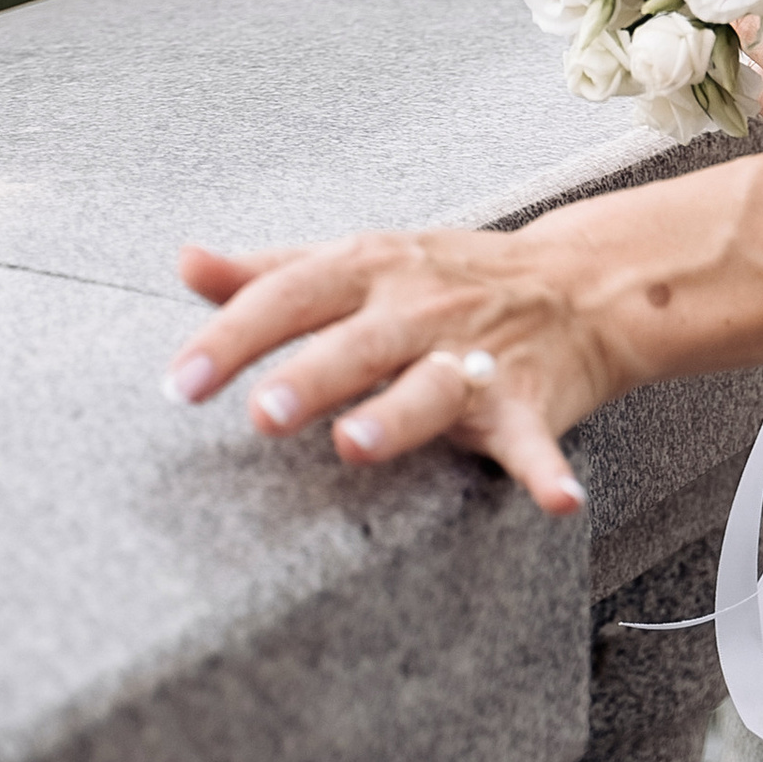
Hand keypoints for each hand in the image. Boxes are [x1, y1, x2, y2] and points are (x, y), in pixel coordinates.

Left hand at [163, 222, 607, 517]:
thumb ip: (270, 271)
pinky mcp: (530, 401)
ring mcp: (477, 355)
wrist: (581, 282)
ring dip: (397, 416)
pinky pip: (536, 441)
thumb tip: (187, 263)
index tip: (181, 382)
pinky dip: (547, 471)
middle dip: (310, 375)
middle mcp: (420, 308)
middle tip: (261, 414)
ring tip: (354, 445)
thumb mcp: (360, 260)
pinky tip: (559, 501)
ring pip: (432, 388)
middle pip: (357, 342)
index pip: (289, 296)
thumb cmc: (450, 278)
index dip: (232, 337)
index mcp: (370, 270)